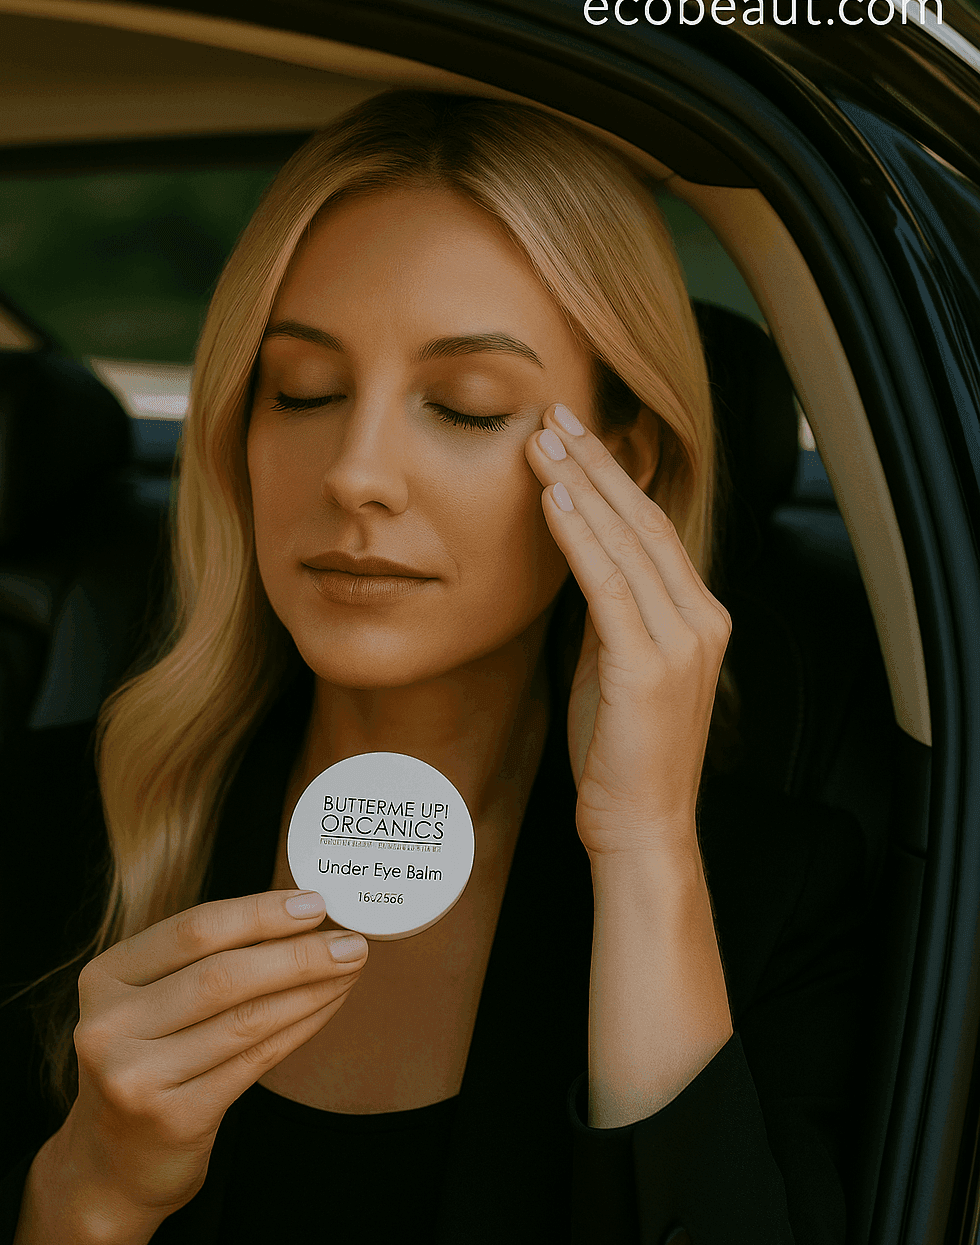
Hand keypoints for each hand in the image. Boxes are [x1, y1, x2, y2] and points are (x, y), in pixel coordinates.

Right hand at [60, 891, 367, 1222]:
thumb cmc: (148, 1063)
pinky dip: (300, 1027)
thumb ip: (204, 960)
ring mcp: (137, 1076)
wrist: (114, 1163)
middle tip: (351, 940)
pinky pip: (255, 1060)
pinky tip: (327, 1006)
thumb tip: (298, 916)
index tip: (315, 903)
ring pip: (246, 1019)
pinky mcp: (174, 1117)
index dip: (260, 914)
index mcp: (104, 979)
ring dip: (309, 989)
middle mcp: (109, 1025)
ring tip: (349, 969)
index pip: (193, 931)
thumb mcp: (151, 1003)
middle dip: (297, 953)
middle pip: (222, 974)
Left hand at [526, 403, 731, 858]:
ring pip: (628, 542)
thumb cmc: (620, 756)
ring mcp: (682, 642)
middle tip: (556, 415)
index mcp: (700, 619)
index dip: (613, 478)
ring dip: (581, 484)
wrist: (640, 828)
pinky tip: (551, 497)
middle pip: (645, 521)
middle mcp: (702, 621)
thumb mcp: (615, 668)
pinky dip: (578, 533)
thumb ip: (609, 615)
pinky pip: (608, 584)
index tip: (574, 437)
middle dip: (597, 463)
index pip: (654, 530)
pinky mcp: (649, 665)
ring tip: (542, 440)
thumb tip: (578, 563)